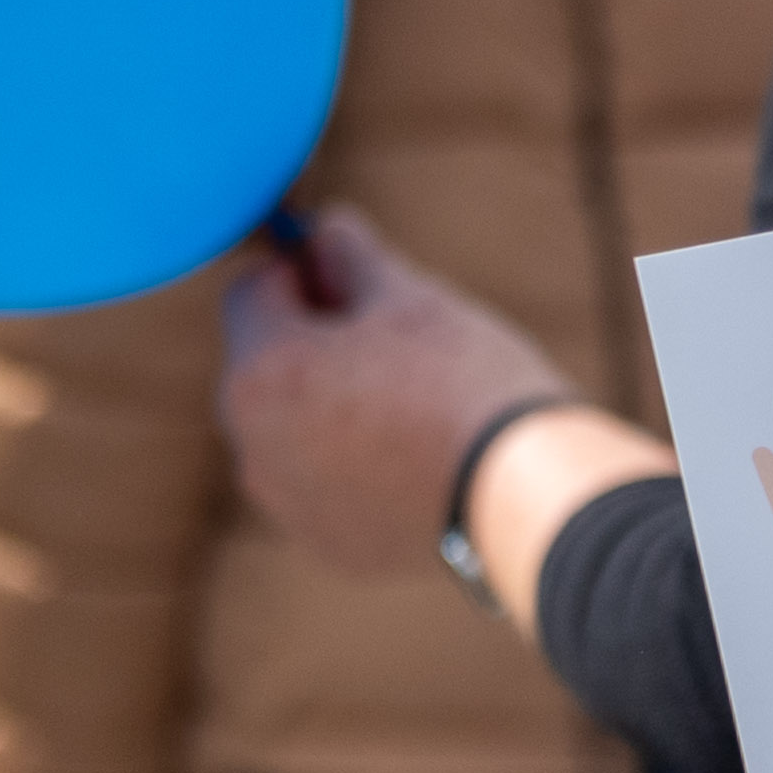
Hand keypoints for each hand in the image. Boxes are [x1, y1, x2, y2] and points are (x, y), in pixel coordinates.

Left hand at [219, 206, 577, 572]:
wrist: (519, 495)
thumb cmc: (464, 383)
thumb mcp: (411, 298)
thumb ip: (352, 256)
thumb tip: (324, 228)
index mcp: (260, 371)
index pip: (253, 289)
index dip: (303, 269)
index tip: (356, 272)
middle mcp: (252, 444)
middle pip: (268, 363)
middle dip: (316, 342)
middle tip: (397, 337)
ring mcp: (287, 502)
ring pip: (294, 429)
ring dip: (332, 406)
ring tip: (415, 403)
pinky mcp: (329, 544)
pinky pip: (326, 486)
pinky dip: (356, 466)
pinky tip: (420, 458)